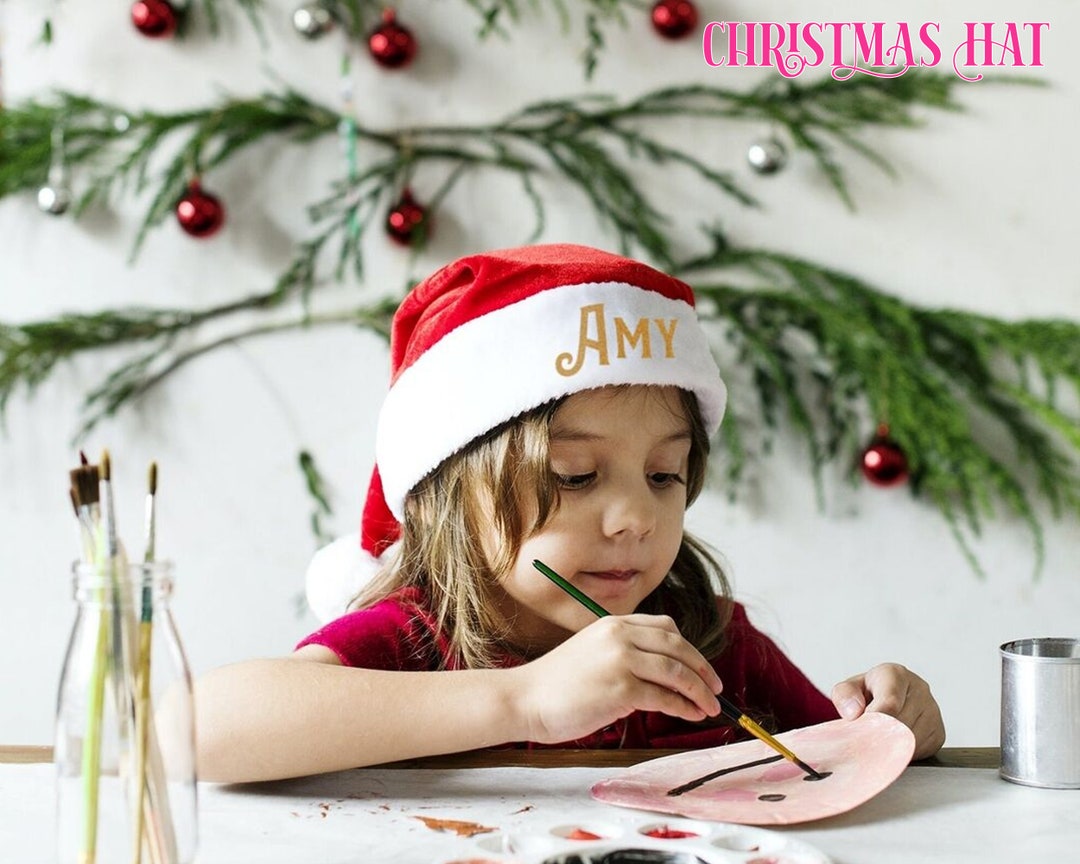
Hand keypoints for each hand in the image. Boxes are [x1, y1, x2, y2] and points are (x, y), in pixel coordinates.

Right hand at [514, 614, 722, 743]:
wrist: (527, 698)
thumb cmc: (558, 683)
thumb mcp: (593, 652)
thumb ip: (624, 652)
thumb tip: (664, 673)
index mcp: (614, 624)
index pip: (665, 628)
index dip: (689, 649)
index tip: (701, 668)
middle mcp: (620, 636)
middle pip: (677, 647)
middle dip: (703, 669)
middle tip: (717, 688)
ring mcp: (621, 661)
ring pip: (676, 671)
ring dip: (700, 691)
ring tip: (710, 706)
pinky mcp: (620, 689)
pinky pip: (664, 697)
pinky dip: (683, 707)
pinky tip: (691, 714)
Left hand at [831, 662, 945, 759]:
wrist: (886, 699)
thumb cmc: (866, 694)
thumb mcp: (848, 689)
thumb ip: (844, 695)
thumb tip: (854, 712)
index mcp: (895, 675)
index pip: (890, 702)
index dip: (875, 720)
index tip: (864, 731)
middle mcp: (919, 689)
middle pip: (900, 724)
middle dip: (879, 736)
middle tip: (865, 741)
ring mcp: (932, 711)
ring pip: (910, 740)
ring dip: (891, 746)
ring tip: (877, 740)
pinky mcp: (938, 732)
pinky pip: (920, 750)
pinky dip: (903, 753)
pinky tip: (893, 743)